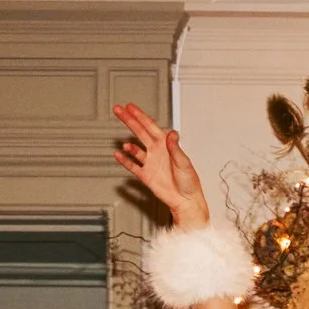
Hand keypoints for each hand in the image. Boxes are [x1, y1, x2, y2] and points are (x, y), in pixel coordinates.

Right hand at [112, 102, 211, 227]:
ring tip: (124, 143)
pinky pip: (132, 165)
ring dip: (129, 145)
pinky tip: (119, 155)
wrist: (186, 201)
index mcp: (167, 146)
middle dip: (129, 121)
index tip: (130, 107)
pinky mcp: (146, 175)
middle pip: (140, 132)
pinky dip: (125, 160)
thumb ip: (175, 148)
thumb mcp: (184, 163)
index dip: (140, 116)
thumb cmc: (190, 183)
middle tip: (118, 111)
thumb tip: (172, 134)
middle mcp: (157, 152)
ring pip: (135, 149)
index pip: (151, 127)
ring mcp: (151, 163)